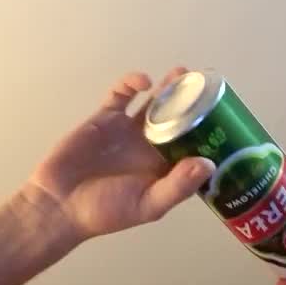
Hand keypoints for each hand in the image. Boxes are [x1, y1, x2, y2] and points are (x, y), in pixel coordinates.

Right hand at [20, 67, 214, 242]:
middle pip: (179, 117)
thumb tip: (209, 164)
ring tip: (182, 73)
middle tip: (207, 83)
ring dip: (168, 87)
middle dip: (192, 100)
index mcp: (165, 167)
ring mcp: (128, 129)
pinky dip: (131, 83)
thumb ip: (177, 186)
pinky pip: (122, 95)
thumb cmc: (105, 211)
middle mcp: (150, 146)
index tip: (227, 114)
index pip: (195, 144)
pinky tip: (143, 82)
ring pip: (154, 102)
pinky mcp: (106, 118)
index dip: (211, 129)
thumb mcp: (148, 205)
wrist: (58, 204)